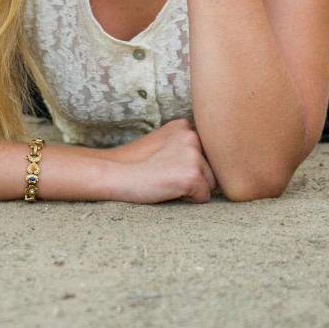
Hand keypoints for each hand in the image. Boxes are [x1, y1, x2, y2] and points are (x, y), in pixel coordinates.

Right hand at [102, 119, 217, 203]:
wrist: (118, 174)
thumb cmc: (136, 164)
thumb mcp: (161, 142)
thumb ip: (182, 144)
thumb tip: (207, 159)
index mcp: (184, 126)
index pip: (204, 153)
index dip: (187, 165)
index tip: (167, 165)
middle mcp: (192, 136)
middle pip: (210, 168)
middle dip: (194, 177)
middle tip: (167, 176)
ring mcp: (193, 154)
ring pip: (210, 183)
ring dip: (194, 188)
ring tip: (168, 183)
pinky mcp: (192, 174)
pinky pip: (204, 197)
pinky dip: (190, 201)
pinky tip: (170, 191)